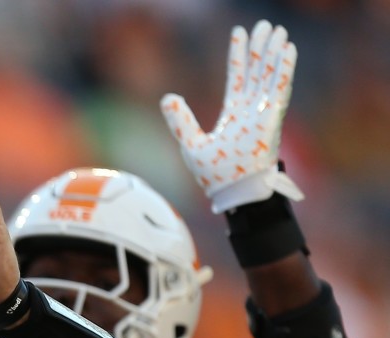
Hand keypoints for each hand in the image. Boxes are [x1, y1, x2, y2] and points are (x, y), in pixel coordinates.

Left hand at [161, 20, 302, 212]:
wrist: (231, 194)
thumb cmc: (214, 176)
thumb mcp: (190, 144)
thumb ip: (180, 120)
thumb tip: (167, 97)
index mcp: (234, 115)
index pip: (238, 78)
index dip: (239, 56)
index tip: (240, 33)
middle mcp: (251, 112)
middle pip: (257, 72)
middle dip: (260, 49)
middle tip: (266, 25)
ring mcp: (263, 115)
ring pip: (270, 76)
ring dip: (273, 53)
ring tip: (277, 31)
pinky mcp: (271, 120)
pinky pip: (279, 90)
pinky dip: (283, 70)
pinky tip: (287, 50)